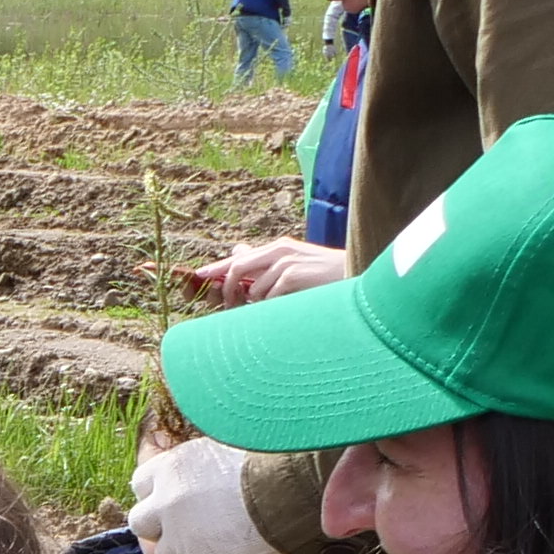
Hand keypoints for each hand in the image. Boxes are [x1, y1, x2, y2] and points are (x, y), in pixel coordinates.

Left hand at [125, 433, 277, 553]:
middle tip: (192, 528)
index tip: (177, 499)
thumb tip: (197, 474)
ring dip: (185, 553)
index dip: (159, 494)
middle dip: (161, 527)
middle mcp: (164, 502)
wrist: (298, 494)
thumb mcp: (227, 451)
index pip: (140, 484)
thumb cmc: (274, 464)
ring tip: (222, 543)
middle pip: (141, 523)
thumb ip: (200, 467)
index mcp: (170, 467)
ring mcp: (177, 537)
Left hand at [181, 235, 343, 307]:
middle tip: (230, 307)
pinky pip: (269, 298)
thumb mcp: (294, 265)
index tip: (199, 275)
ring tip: (281, 305)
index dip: (216, 267)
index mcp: (278, 247)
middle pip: (237, 269)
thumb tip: (236, 254)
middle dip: (228, 291)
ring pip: (253, 290)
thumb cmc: (323, 277)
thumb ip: (266, 263)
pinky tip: (290, 305)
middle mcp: (279, 250)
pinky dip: (274, 307)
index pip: (238, 256)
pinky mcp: (293, 276)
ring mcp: (286, 262)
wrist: (354, 276)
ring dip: (259, 304)